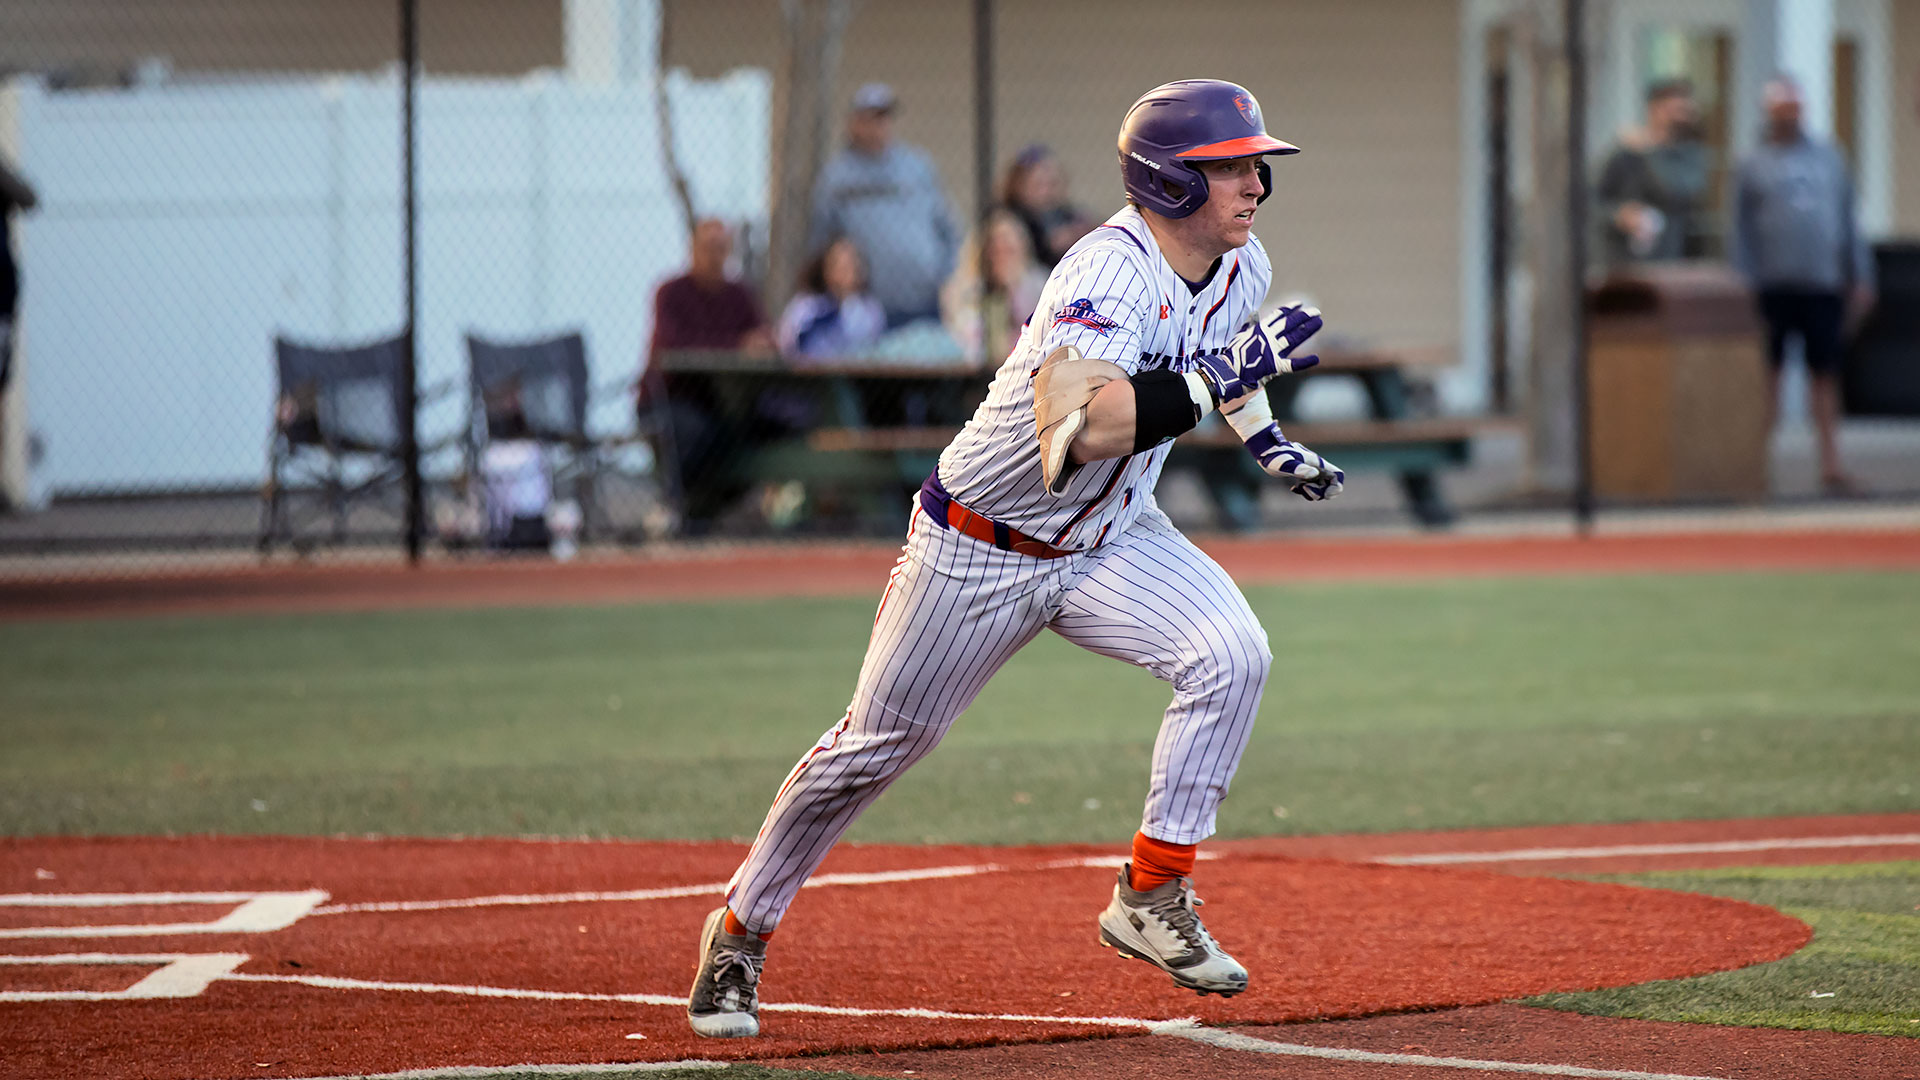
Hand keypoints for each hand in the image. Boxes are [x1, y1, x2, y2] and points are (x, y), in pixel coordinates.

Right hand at [1194, 304, 1321, 404]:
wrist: (1227, 373)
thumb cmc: (1231, 357)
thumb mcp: (1239, 337)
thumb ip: (1248, 326)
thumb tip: (1253, 315)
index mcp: (1259, 330)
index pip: (1277, 316)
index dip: (1289, 309)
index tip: (1299, 304)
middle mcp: (1267, 338)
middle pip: (1289, 324)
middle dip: (1303, 317)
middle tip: (1316, 311)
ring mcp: (1272, 351)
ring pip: (1293, 338)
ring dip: (1307, 330)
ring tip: (1319, 322)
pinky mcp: (1274, 366)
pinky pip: (1292, 364)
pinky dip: (1304, 362)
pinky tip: (1316, 358)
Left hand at [1243, 424, 1343, 501]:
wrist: (1265, 450)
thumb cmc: (1276, 455)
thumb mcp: (1287, 463)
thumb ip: (1300, 469)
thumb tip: (1314, 474)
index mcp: (1317, 463)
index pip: (1337, 475)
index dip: (1336, 487)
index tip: (1325, 495)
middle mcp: (1316, 467)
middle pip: (1329, 484)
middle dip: (1320, 492)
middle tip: (1305, 490)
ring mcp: (1309, 471)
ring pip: (1319, 487)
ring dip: (1312, 493)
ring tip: (1298, 488)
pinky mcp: (1301, 474)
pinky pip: (1309, 486)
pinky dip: (1304, 491)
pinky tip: (1293, 489)